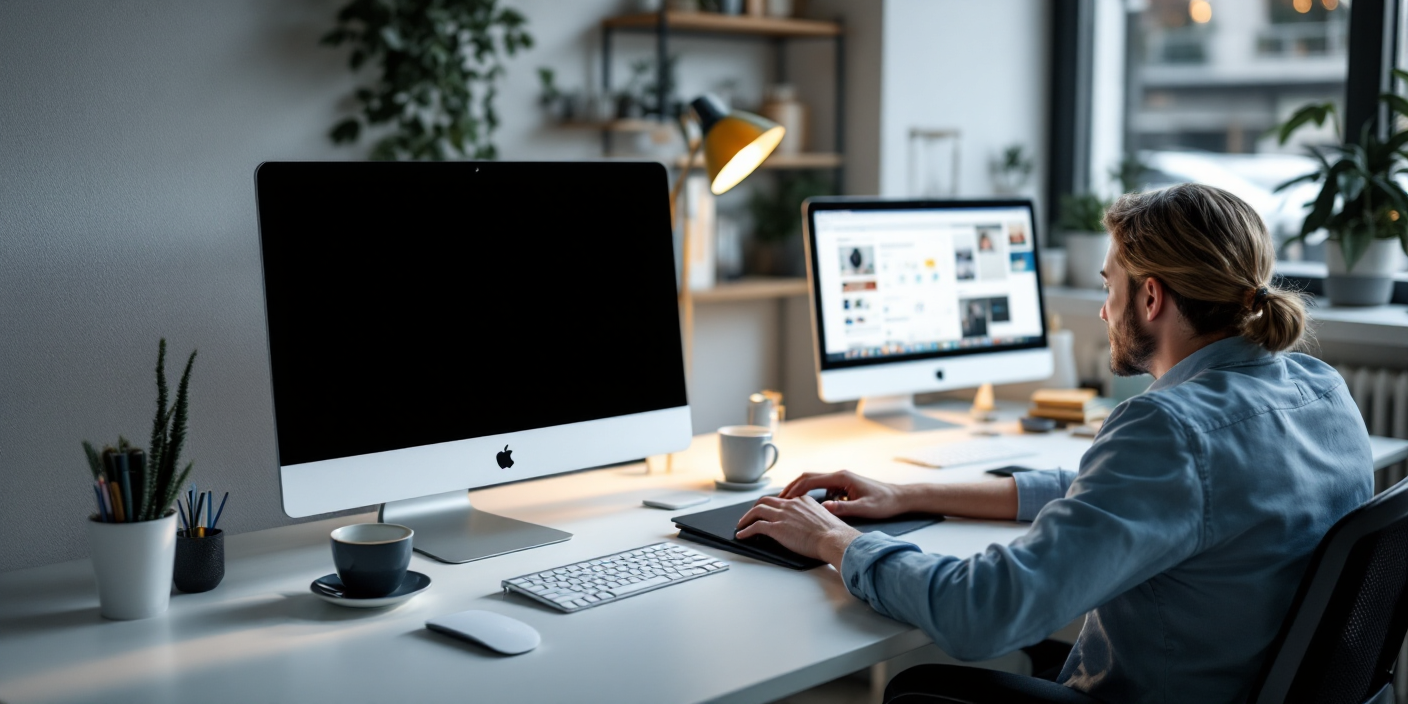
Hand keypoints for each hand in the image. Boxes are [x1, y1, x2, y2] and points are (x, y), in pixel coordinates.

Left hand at [735, 495, 860, 568]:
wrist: (834, 539)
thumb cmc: (833, 533)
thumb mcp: (823, 516)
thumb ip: (812, 515)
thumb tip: (808, 524)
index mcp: (802, 500)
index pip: (782, 499)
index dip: (772, 504)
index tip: (768, 509)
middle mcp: (790, 504)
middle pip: (765, 501)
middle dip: (755, 507)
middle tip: (750, 515)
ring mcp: (782, 515)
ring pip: (757, 510)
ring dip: (746, 518)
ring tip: (741, 524)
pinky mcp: (777, 528)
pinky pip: (756, 527)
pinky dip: (746, 530)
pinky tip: (742, 535)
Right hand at [780, 470, 908, 519]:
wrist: (899, 498)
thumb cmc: (884, 503)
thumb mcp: (864, 508)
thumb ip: (844, 508)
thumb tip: (825, 508)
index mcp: (842, 477)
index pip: (811, 479)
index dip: (795, 489)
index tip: (783, 499)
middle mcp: (839, 475)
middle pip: (808, 477)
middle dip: (791, 487)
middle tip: (778, 500)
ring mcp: (840, 480)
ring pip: (813, 481)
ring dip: (799, 490)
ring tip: (786, 503)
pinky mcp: (843, 486)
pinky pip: (821, 487)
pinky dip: (809, 494)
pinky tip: (805, 505)